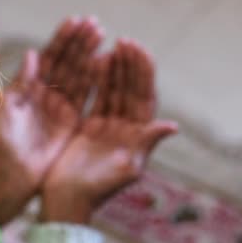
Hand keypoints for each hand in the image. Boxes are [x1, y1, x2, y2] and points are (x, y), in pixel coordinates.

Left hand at [0, 17, 102, 224]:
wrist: (11, 179)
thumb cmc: (1, 147)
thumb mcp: (6, 112)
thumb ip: (21, 83)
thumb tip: (31, 53)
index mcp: (27, 89)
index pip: (47, 58)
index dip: (61, 40)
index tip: (76, 21)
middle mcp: (44, 95)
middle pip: (66, 64)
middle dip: (80, 43)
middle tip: (96, 24)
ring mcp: (59, 109)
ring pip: (78, 77)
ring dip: (90, 57)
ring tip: (104, 37)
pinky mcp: (70, 124)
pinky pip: (86, 98)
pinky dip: (96, 82)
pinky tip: (106, 65)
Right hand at [40, 40, 177, 223]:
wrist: (68, 202)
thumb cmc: (98, 189)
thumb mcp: (126, 168)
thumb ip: (146, 144)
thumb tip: (172, 125)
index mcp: (138, 136)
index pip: (144, 97)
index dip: (143, 73)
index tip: (138, 50)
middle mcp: (126, 128)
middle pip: (130, 89)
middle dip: (129, 65)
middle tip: (125, 40)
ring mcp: (107, 126)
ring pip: (113, 90)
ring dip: (114, 68)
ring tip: (111, 45)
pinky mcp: (88, 127)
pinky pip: (95, 97)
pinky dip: (96, 80)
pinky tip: (94, 62)